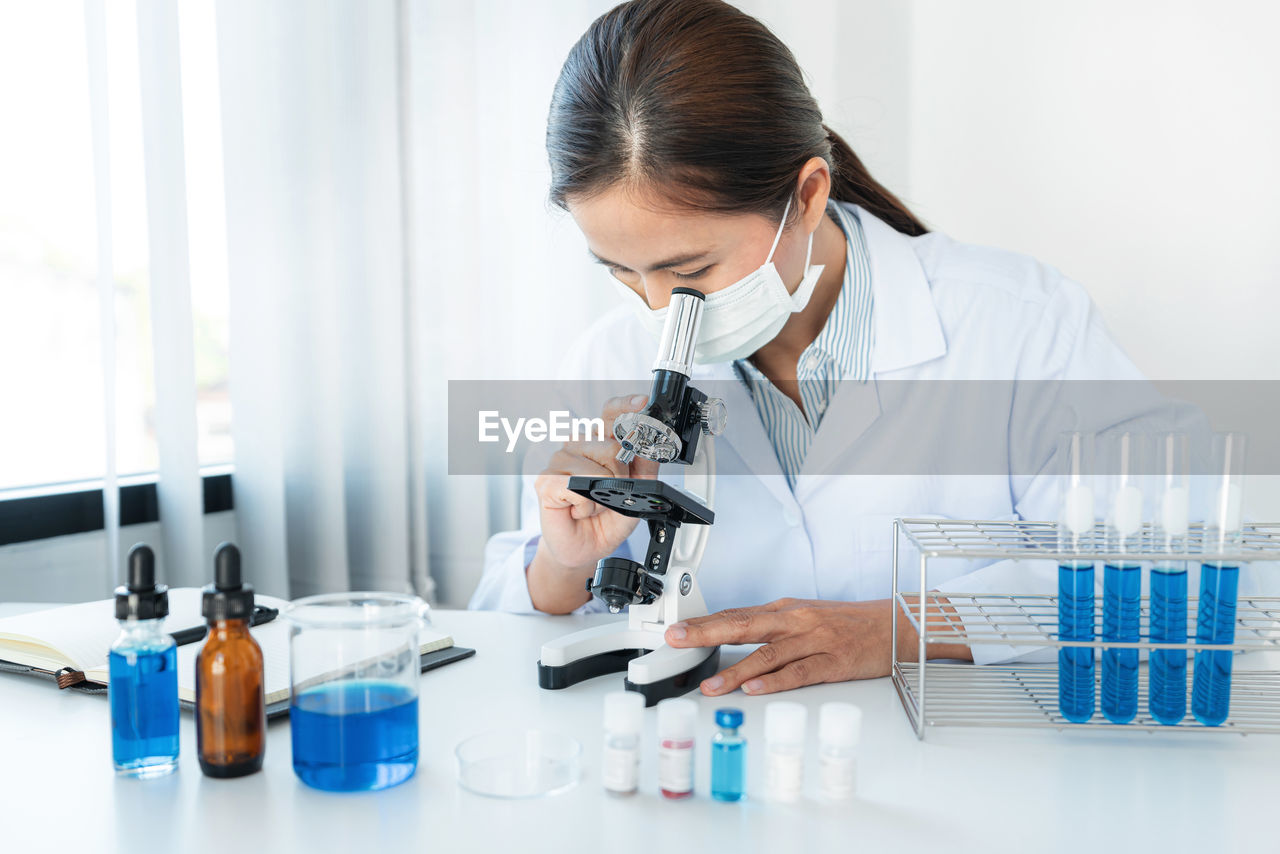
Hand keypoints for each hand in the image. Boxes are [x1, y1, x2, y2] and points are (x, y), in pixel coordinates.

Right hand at [527, 394, 658, 611]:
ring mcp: (560, 460)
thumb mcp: (638, 492)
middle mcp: (579, 445)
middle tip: (611, 494)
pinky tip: (579, 510)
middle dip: (621, 477)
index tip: (642, 403)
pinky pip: (578, 488)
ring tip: (593, 503)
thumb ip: (645, 466)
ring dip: (602, 496)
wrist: (584, 547)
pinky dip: (586, 506)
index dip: (626, 406)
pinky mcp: (546, 480)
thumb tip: (653, 444)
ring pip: (596, 470)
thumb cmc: (605, 518)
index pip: (611, 414)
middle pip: (611, 446)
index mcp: (600, 442)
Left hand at [664, 597, 971, 695]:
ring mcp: (814, 641)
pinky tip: (755, 688)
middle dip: (707, 633)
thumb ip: (770, 628)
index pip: (737, 614)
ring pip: (767, 654)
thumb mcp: (804, 617)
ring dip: (735, 670)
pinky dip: (775, 681)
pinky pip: (799, 672)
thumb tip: (731, 635)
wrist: (895, 625)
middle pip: (744, 626)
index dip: (704, 622)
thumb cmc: (847, 624)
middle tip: (678, 640)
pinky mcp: (833, 662)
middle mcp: (795, 621)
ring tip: (710, 685)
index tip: (676, 629)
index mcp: (785, 610)